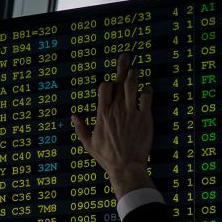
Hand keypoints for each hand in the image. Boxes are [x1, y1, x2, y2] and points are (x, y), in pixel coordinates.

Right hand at [71, 52, 154, 199]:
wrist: (125, 166)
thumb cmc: (106, 157)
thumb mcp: (88, 144)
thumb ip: (80, 128)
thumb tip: (74, 116)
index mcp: (102, 114)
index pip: (104, 88)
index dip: (107, 83)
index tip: (110, 84)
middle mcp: (116, 109)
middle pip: (119, 81)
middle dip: (123, 66)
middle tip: (126, 56)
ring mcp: (131, 112)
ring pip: (133, 84)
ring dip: (135, 74)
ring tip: (135, 69)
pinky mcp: (144, 117)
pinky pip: (147, 96)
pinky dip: (147, 90)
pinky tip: (147, 89)